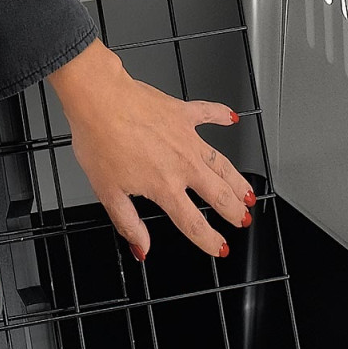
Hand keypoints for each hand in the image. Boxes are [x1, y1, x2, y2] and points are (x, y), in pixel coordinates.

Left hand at [48, 40, 255, 260]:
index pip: (193, 223)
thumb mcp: (108, 194)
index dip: (209, 240)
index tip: (220, 248)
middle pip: (217, 194)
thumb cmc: (99, 142)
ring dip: (237, 180)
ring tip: (248, 192)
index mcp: (164, 187)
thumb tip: (142, 249)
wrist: (98, 99)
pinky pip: (208, 113)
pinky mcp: (181, 113)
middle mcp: (182, 164)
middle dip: (234, 211)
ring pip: (221, 163)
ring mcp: (186, 138)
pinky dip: (221, 116)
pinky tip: (232, 120)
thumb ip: (128, 224)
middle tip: (243, 220)